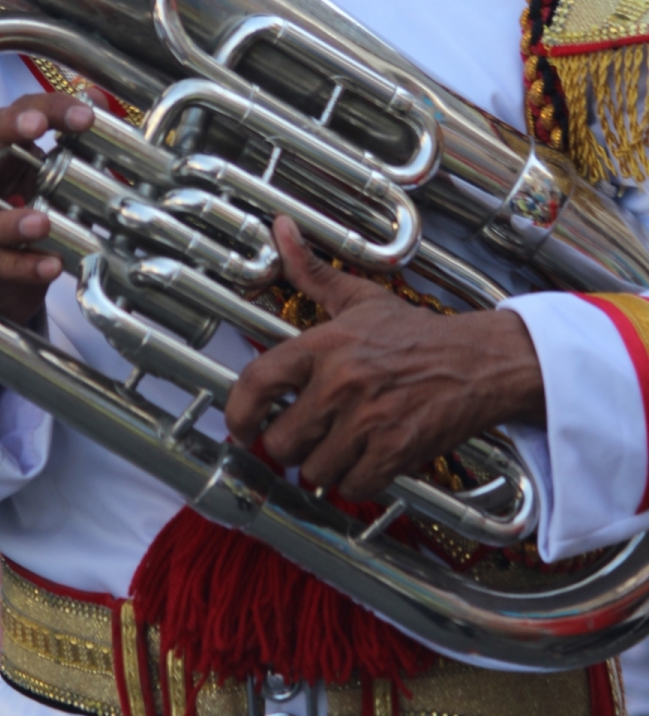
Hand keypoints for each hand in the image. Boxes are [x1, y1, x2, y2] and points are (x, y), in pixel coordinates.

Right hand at [0, 91, 95, 325]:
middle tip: (37, 127)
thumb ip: (73, 140)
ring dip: (11, 219)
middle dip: (3, 127)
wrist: (5, 281)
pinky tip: (51, 265)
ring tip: (42, 222)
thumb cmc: (25, 212)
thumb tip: (98, 97)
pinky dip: (22, 266)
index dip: (45, 107)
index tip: (84, 114)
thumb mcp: (50, 174)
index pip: (11, 112)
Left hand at [225, 218, 545, 499]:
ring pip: (316, 470)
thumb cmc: (416, 333)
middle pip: (282, 441)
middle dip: (289, 446)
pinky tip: (365, 461)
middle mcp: (341, 383)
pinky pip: (353, 487)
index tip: (241, 426)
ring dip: (323, 466)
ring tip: (338, 447)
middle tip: (305, 437)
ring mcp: (369, 420)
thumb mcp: (360, 298)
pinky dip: (355, 482)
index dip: (238, 412)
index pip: (258, 382)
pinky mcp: (396, 451)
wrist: (477, 361)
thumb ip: (311, 271)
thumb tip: (280, 229)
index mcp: (325, 346)